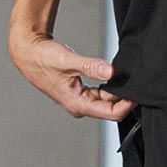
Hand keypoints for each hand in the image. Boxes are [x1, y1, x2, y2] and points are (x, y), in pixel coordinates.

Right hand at [9, 31, 134, 121]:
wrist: (28, 53)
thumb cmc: (43, 58)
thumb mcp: (68, 60)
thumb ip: (90, 66)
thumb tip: (111, 71)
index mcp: (77, 104)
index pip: (111, 113)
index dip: (127, 104)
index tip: (138, 92)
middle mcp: (79, 106)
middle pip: (111, 108)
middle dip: (124, 96)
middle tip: (135, 80)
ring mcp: (80, 100)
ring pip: (106, 100)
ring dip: (117, 90)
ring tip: (126, 76)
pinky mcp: (80, 93)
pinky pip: (100, 93)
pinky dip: (109, 85)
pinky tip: (114, 75)